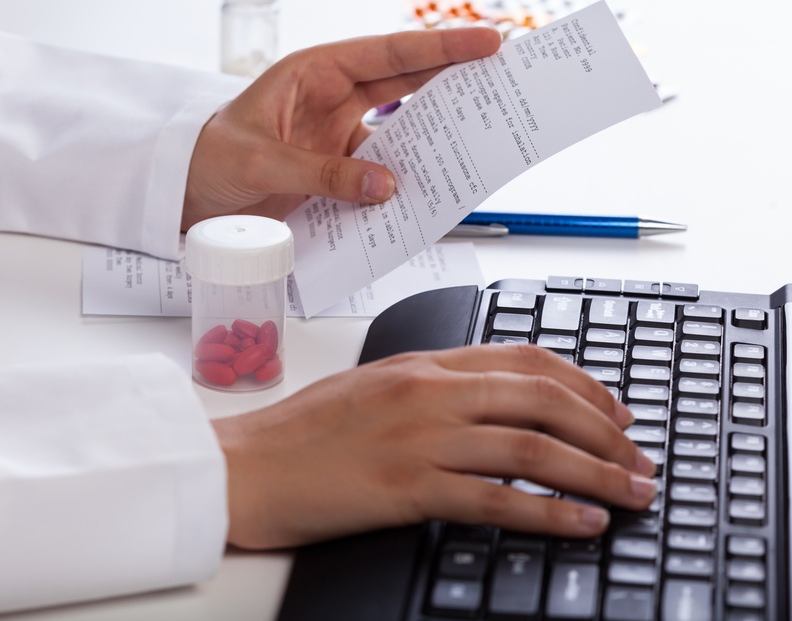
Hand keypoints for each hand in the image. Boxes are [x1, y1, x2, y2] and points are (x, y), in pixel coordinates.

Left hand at [183, 27, 501, 229]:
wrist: (188, 197)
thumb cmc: (207, 158)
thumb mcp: (260, 162)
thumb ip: (322, 173)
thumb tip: (382, 184)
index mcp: (314, 72)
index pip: (388, 54)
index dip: (439, 48)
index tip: (485, 43)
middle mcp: (333, 98)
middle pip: (407, 83)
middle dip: (455, 79)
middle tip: (504, 79)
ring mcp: (339, 136)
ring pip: (401, 131)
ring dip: (434, 139)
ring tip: (477, 140)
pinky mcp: (338, 172)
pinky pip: (380, 173)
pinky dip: (403, 183)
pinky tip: (426, 189)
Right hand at [212, 344, 656, 549]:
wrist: (244, 464)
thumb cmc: (298, 431)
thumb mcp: (369, 387)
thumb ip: (429, 387)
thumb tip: (485, 401)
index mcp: (421, 363)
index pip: (522, 359)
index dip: (583, 383)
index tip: (615, 410)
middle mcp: (428, 392)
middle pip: (542, 399)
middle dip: (605, 430)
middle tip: (638, 458)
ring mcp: (419, 438)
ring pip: (531, 447)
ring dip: (595, 472)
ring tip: (631, 493)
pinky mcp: (405, 488)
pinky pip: (495, 499)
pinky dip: (549, 512)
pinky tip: (582, 524)